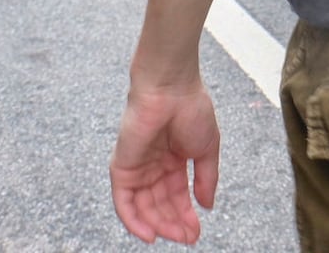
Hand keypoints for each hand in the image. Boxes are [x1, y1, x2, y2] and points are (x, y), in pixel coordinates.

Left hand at [110, 81, 219, 244]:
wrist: (171, 90)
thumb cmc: (192, 110)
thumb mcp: (207, 149)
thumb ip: (206, 178)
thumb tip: (207, 205)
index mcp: (174, 161)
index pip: (177, 196)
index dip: (187, 215)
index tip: (197, 232)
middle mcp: (153, 168)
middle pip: (161, 205)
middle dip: (175, 223)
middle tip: (189, 238)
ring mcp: (137, 169)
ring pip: (144, 207)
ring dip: (158, 225)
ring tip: (175, 236)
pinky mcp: (122, 169)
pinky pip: (124, 202)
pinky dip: (134, 221)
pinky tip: (150, 233)